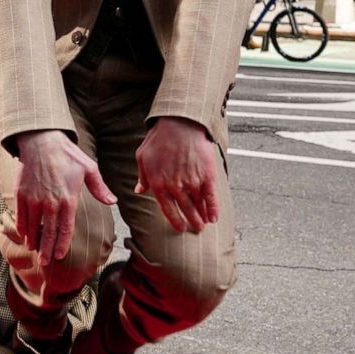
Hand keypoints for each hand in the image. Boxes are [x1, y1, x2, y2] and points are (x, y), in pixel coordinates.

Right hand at [12, 129, 117, 264]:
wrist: (41, 141)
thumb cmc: (67, 154)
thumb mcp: (88, 168)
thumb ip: (100, 188)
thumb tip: (113, 201)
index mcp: (68, 200)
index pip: (65, 229)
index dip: (61, 245)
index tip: (59, 256)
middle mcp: (50, 203)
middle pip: (48, 232)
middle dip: (46, 250)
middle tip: (45, 263)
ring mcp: (34, 199)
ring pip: (33, 226)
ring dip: (33, 240)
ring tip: (34, 250)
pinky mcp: (22, 193)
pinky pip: (21, 215)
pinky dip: (22, 226)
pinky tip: (24, 234)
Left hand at [135, 117, 220, 233]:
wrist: (180, 125)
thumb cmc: (158, 139)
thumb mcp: (142, 156)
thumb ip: (142, 176)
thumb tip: (139, 191)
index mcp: (158, 183)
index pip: (166, 209)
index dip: (174, 220)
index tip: (180, 228)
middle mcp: (175, 186)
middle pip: (185, 210)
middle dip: (191, 221)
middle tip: (195, 229)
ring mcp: (192, 182)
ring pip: (198, 205)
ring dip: (202, 217)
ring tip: (204, 225)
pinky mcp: (207, 176)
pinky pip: (211, 197)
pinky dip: (214, 209)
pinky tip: (214, 217)